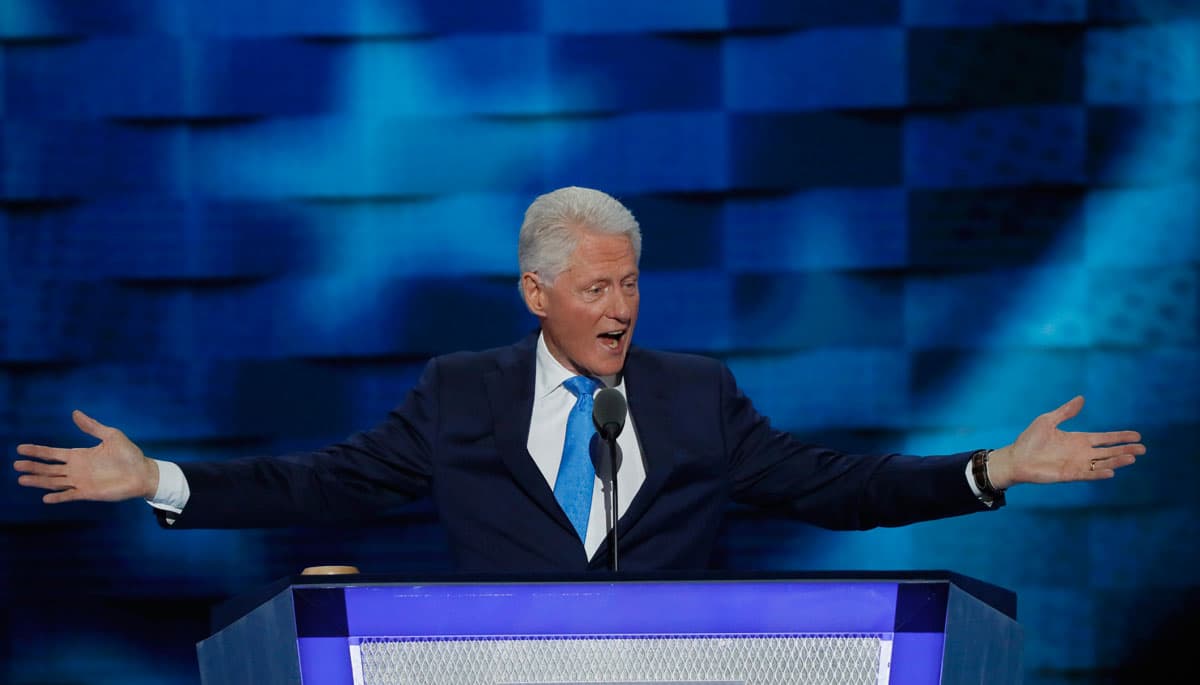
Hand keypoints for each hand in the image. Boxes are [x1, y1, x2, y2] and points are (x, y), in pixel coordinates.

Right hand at [13, 410, 158, 503]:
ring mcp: (81, 482)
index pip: (53, 454)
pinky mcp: (88, 493)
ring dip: (38, 481)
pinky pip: (69, 495)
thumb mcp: (111, 435)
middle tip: (16, 464)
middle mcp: (76, 469)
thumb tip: (74, 413)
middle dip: (33, 466)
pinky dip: (58, 497)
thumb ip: (92, 427)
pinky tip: (45, 498)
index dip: (37, 451)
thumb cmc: (129, 454)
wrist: (143, 473)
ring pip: (54, 482)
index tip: (20, 448)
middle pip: (49, 469)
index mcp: (79, 455)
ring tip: (21, 479)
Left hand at [986, 395, 1143, 489]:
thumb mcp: (1048, 420)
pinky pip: (1088, 474)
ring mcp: (1077, 464)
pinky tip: (1111, 471)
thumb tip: (1082, 398)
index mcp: (1078, 440)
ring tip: (1132, 458)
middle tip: (1143, 449)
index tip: (1137, 436)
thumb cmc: (1029, 440)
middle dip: (1125, 450)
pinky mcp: (1069, 474)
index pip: (1105, 438)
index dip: (1120, 437)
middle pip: (1109, 452)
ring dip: (1117, 461)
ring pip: (1102, 463)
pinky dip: (1099, 473)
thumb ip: (1066, 412)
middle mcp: (1081, 453)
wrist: (1016, 458)